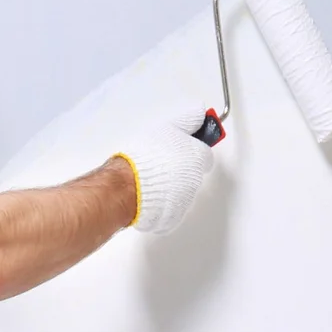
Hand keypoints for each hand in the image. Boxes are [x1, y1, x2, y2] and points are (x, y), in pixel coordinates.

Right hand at [114, 105, 215, 234]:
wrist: (126, 187)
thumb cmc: (144, 158)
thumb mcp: (167, 128)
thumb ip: (188, 121)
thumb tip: (200, 114)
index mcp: (197, 158)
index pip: (205, 152)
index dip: (192, 148)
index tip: (184, 145)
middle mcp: (195, 181)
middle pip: (193, 172)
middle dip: (181, 167)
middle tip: (162, 160)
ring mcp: (184, 201)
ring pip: (182, 191)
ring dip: (171, 185)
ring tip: (151, 176)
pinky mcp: (172, 217)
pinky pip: (170, 208)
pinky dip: (163, 202)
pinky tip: (148, 192)